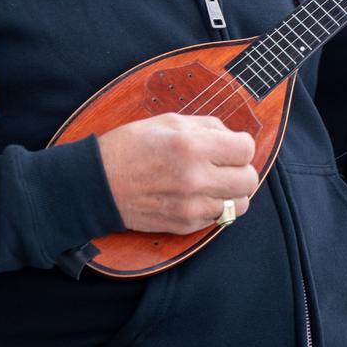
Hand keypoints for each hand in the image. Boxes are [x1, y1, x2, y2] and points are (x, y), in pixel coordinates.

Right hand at [95, 113, 258, 234]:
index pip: (246, 149)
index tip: (230, 145)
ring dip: (232, 192)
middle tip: (225, 164)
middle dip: (241, 169)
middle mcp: (195, 178)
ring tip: (215, 182)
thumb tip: (233, 136)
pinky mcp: (184, 225)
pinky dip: (215, 207)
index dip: (240, 145)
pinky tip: (197, 195)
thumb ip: (207, 126)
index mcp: (191, 145)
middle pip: (248, 180)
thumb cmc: (130, 146)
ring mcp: (191, 206)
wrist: (98, 183)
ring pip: (240, 205)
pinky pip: (219, 218)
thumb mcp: (168, 121)